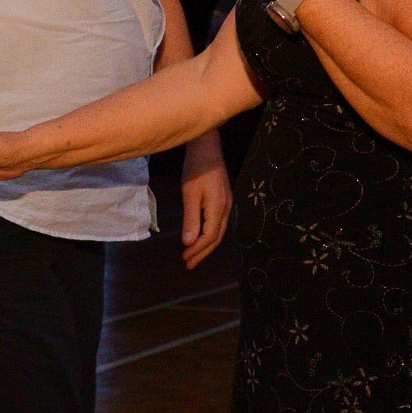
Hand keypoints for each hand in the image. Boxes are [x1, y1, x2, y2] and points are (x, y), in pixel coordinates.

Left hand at [180, 137, 230, 268]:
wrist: (207, 148)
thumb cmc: (196, 169)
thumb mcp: (190, 194)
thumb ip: (191, 219)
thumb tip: (189, 242)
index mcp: (218, 208)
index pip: (210, 236)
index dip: (198, 250)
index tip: (185, 258)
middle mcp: (226, 209)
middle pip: (216, 237)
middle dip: (202, 252)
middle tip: (189, 264)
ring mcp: (226, 204)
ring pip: (218, 231)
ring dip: (205, 245)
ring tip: (193, 255)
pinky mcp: (223, 200)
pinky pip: (217, 223)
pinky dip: (208, 234)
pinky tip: (200, 236)